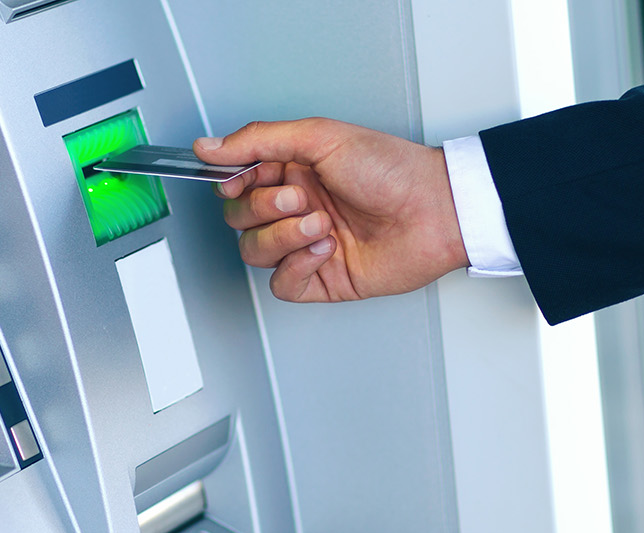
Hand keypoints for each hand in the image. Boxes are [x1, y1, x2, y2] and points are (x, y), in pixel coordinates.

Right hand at [193, 118, 468, 302]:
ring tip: (320, 223)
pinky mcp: (321, 278)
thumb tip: (208, 146)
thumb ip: (258, 140)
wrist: (435, 210)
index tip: (237, 181)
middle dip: (263, 209)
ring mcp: (306, 244)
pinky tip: (326, 249)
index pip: (235, 183)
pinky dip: (297, 266)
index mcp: (292, 170)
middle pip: (239, 219)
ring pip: (254, 252)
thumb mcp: (321, 137)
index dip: (230, 184)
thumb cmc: (392, 169)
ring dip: (283, 237)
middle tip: (299, 198)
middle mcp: (295, 207)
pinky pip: (281, 284)